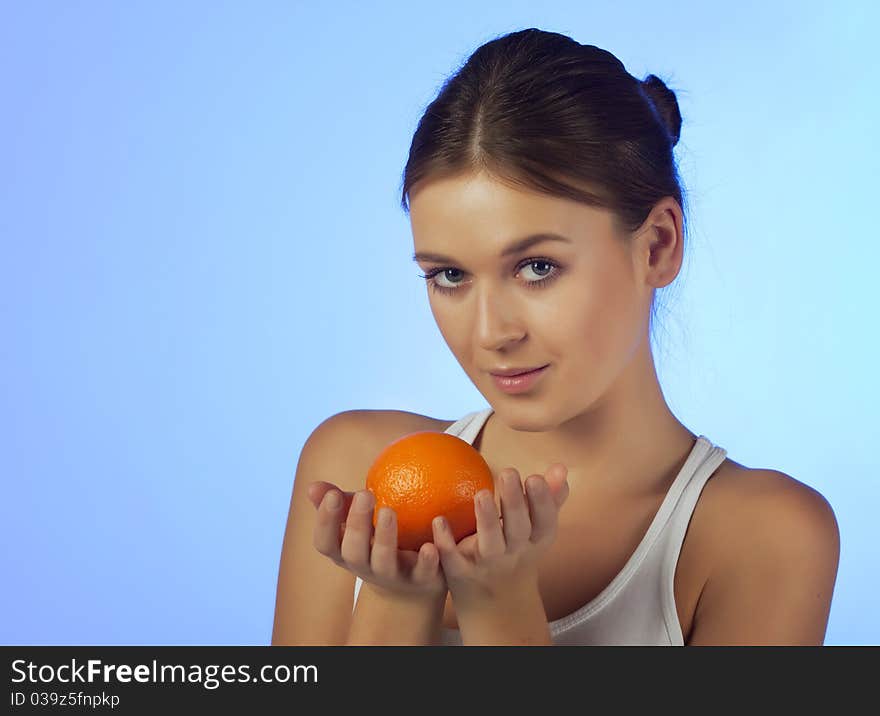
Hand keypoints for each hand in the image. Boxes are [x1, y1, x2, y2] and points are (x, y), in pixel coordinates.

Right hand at [308, 481, 446, 600]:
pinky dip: (426, 560)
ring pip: (384, 563)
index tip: (333, 494)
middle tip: (365, 495)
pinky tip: (430, 544)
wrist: (411, 584)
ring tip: (389, 511)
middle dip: (357, 525)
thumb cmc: (378, 541)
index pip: (325, 543)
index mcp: (345, 553)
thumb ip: (339, 503)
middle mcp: (364, 568)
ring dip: (385, 538)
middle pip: (353, 552)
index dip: (325, 522)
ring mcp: (391, 576)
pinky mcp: (419, 580)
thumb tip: (313, 486)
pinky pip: (423, 572)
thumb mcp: (358, 521)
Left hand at [430, 463, 569, 605]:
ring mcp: (488, 565)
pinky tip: (438, 520)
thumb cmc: (517, 551)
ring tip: (481, 493)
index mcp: (535, 540)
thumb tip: (560, 467)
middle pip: (518, 529)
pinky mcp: (462, 573)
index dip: (543, 502)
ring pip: (490, 544)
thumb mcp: (537, 531)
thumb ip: (549, 498)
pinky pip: (453, 558)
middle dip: (515, 503)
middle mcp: (515, 553)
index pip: (544, 522)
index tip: (535, 477)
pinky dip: (446, 541)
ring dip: (487, 519)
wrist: (496, 604)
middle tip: (509, 472)